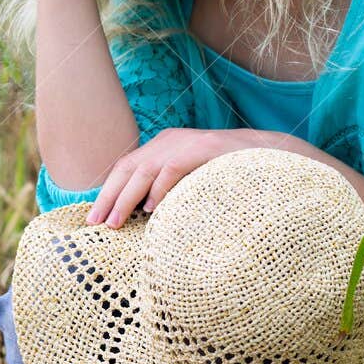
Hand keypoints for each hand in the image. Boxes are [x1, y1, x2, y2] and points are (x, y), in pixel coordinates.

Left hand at [86, 128, 254, 227]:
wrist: (269, 153)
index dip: (108, 192)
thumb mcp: (191, 177)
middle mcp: (169, 140)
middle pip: (127, 168)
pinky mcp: (203, 148)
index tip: (95, 218)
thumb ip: (168, 187)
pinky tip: (152, 209)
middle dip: (109, 197)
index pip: (126, 167)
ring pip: (145, 170)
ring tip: (116, 222)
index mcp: (164, 145)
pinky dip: (160, 189)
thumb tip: (141, 212)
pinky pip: (172, 169)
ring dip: (127, 198)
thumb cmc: (227, 172)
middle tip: (96, 223)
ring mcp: (186, 142)